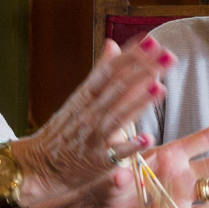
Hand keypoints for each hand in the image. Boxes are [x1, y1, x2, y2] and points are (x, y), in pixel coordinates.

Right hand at [10, 36, 173, 206]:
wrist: (39, 166)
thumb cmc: (65, 130)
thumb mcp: (79, 97)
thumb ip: (99, 72)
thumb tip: (112, 43)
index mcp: (86, 96)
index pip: (110, 71)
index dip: (131, 56)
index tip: (153, 41)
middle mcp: (90, 113)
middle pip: (119, 89)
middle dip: (145, 71)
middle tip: (169, 56)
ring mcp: (94, 137)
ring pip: (118, 116)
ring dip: (140, 102)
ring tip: (160, 87)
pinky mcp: (98, 162)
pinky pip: (116, 154)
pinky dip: (131, 146)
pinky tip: (148, 138)